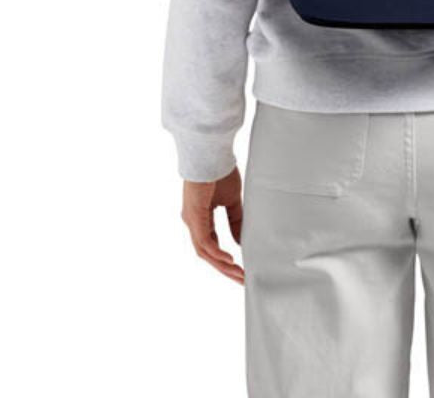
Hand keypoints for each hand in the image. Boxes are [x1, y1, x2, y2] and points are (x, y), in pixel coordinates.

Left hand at [181, 167, 244, 283]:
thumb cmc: (219, 172)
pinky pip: (205, 242)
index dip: (225, 259)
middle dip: (225, 268)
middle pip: (207, 254)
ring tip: (238, 274)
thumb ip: (235, 221)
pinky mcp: (194, 217)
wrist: (211, 154)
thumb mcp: (232, 201)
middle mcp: (193, 222)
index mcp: (200, 218)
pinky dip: (217, 253)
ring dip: (222, 265)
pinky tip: (230, 260)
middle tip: (241, 279)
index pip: (212, 245)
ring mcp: (192, 221)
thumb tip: (239, 242)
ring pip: (205, 252)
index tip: (240, 268)